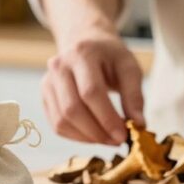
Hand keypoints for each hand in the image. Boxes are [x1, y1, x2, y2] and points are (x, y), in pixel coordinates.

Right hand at [42, 29, 144, 144]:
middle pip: (72, 109)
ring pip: (61, 120)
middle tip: (117, 141)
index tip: (123, 136)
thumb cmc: (109, 56)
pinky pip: (56, 124)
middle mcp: (59, 66)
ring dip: (86, 137)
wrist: (84, 42)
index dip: (106, 118)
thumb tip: (138, 124)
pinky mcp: (45, 96)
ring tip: (107, 139)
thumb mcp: (129, 67)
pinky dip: (76, 136)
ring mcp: (48, 81)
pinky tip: (93, 135)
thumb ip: (134, 95)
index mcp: (82, 54)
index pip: (90, 92)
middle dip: (96, 132)